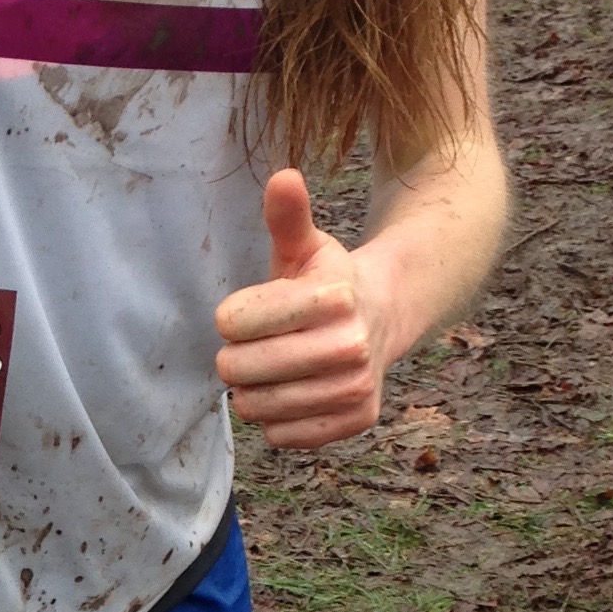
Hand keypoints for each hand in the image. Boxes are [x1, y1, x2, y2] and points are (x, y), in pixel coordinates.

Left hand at [214, 172, 391, 449]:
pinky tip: (294, 392)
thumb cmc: (325, 283)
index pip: (233, 323)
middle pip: (239, 369)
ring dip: (253, 390)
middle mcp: (351, 345)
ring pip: (256, 406)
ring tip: (273, 368)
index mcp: (333, 296)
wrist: (381, 318)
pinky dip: (276, 419)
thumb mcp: (304, 246)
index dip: (231, 318)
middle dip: (235, 357)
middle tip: (255, 345)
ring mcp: (355, 387)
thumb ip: (287, 216)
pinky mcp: (355, 420)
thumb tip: (283, 176)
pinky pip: (279, 435)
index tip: (247, 313)